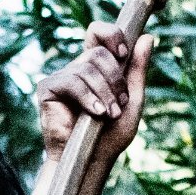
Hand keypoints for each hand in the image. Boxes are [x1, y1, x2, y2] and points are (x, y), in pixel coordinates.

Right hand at [34, 22, 153, 165]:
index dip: (111, 35)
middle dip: (114, 79)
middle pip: (98, 52)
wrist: (91, 161)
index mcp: (96, 67)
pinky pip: (72, 81)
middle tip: (118, 104)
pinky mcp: (48, 89)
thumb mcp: (132, 100)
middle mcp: (77, 68)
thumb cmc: (110, 136)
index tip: (124, 54)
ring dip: (104, 93)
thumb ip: (137, 70)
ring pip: (87, 67)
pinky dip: (88, 97)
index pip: (98, 33)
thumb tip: (148, 36)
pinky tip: (94, 113)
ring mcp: (61, 77)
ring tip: (108, 115)